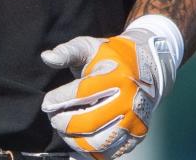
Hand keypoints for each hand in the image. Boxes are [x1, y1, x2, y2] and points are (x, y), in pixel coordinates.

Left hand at [40, 17, 180, 159]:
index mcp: (116, 76)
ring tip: (65, 130)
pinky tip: (78, 142)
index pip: (82, 93)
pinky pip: (110, 153)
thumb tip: (46, 57)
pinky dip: (90, 152)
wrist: (149, 68)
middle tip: (54, 118)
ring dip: (75, 140)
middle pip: (89, 122)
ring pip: (99, 143)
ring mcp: (134, 121)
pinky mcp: (136, 135)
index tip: (47, 102)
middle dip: (64, 123)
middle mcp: (128, 101)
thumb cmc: (111, 57)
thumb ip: (67, 51)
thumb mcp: (89, 47)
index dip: (59, 99)